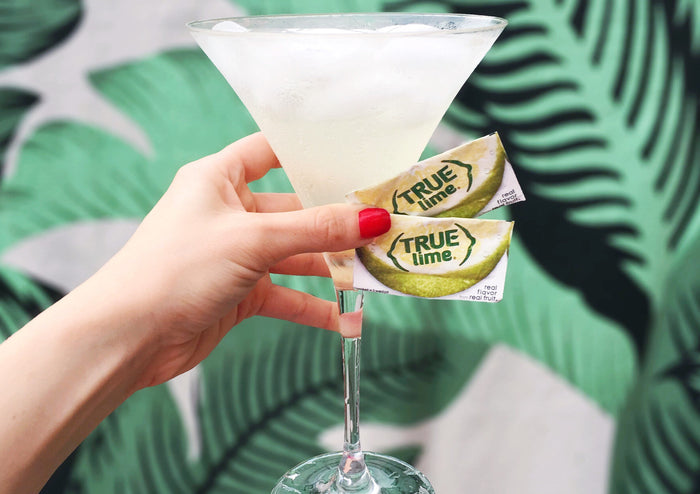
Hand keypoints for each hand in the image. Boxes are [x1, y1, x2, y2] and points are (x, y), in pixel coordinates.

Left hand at [88, 132, 389, 388]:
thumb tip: (375, 218)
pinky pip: (285, 295)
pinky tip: (345, 320)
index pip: (270, 151)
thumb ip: (317, 229)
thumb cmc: (176, 269)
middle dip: (335, 224)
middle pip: (293, 210)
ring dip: (330, 268)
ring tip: (372, 275)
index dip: (309, 154)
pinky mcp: (238, 294)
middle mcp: (228, 213)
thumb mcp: (253, 240)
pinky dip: (312, 306)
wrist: (128, 338)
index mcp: (219, 179)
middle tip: (381, 229)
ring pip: (294, 255)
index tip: (355, 161)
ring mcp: (235, 255)